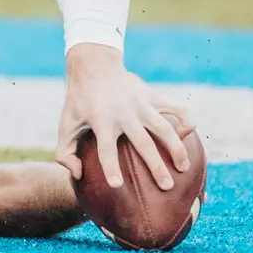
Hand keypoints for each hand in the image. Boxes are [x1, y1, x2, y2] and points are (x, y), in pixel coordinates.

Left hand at [55, 44, 192, 190]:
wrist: (94, 65)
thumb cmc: (79, 101)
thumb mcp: (65, 124)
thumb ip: (65, 153)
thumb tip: (77, 175)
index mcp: (100, 120)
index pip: (105, 148)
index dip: (110, 167)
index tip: (117, 185)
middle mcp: (123, 112)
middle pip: (143, 142)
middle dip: (156, 166)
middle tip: (166, 187)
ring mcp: (140, 103)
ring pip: (164, 127)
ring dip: (176, 148)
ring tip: (183, 168)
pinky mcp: (152, 95)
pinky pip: (176, 107)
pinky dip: (186, 120)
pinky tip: (188, 135)